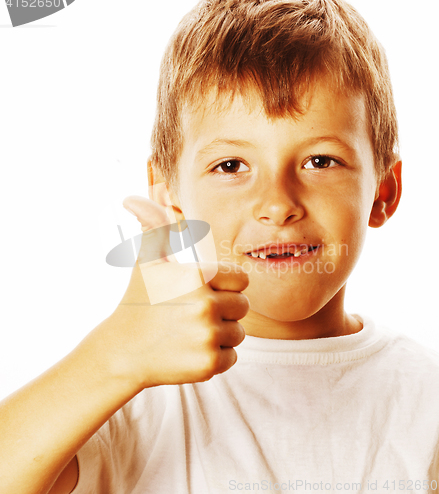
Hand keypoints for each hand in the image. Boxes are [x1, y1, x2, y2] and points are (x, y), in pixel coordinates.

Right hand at [94, 194, 249, 389]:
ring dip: (220, 333)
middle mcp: (206, 306)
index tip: (201, 292)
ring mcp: (208, 337)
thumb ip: (153, 227)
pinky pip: (233, 356)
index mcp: (198, 276)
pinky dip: (216, 356)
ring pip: (238, 333)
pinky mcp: (209, 365)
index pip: (242, 280)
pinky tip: (190, 351)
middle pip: (243, 307)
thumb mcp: (146, 260)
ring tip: (189, 333)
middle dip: (224, 310)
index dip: (225, 286)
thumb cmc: (138, 301)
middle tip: (193, 315)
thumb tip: (133, 197)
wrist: (122, 351)